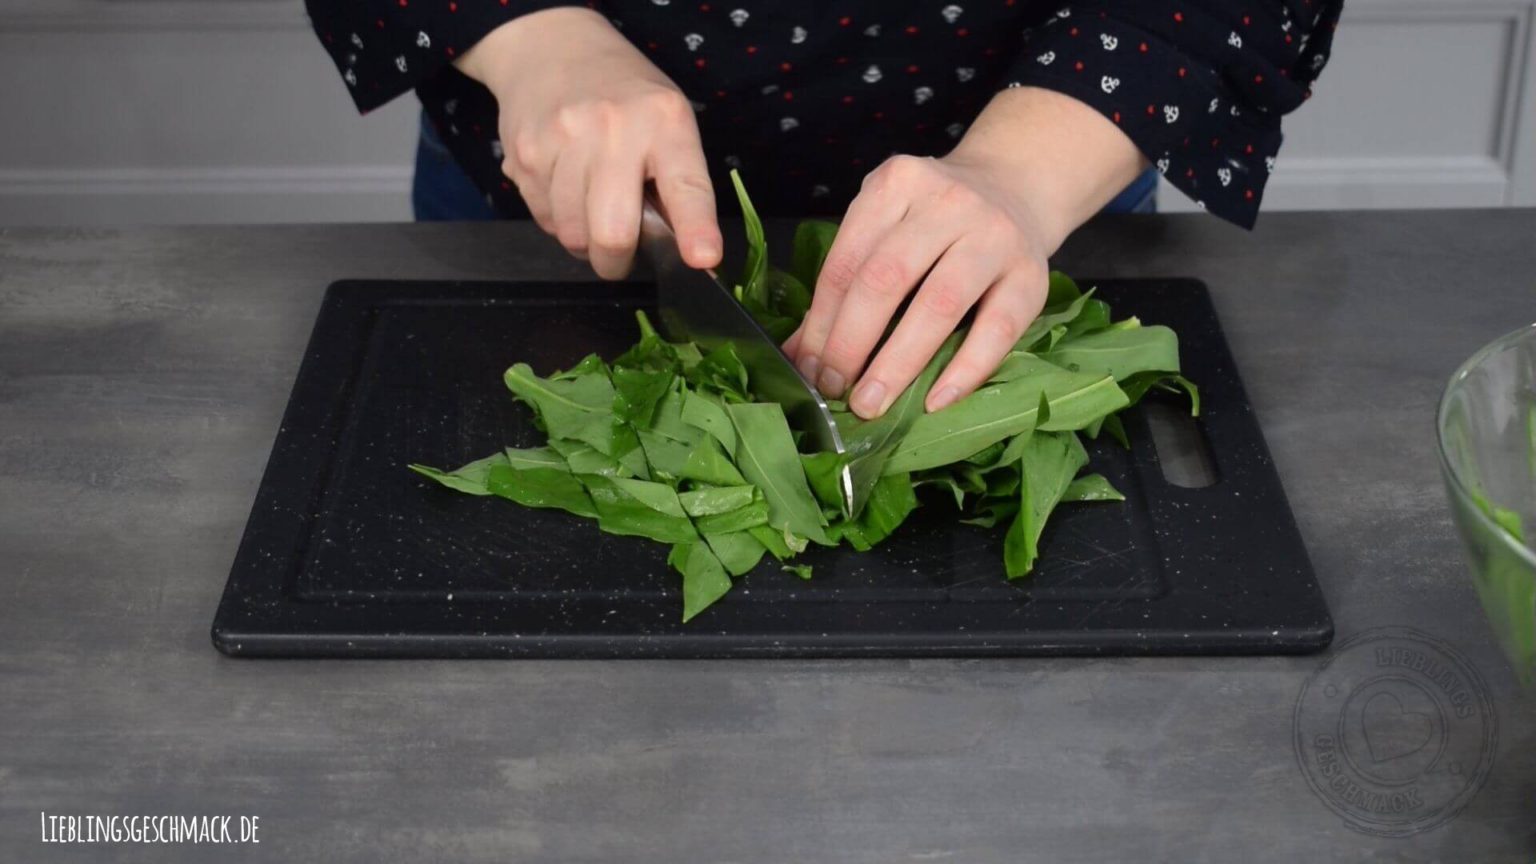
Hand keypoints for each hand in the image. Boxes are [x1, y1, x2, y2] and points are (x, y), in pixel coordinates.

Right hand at [456, 8, 721, 277]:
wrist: (553, 47)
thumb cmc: (624, 95)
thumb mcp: (667, 120)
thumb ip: (675, 181)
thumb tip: (681, 249)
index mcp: (664, 122)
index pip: (685, 185)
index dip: (695, 228)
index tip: (703, 257)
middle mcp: (614, 128)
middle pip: (613, 232)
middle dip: (616, 262)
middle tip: (619, 257)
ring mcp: (562, 139)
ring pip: (572, 235)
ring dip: (583, 239)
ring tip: (590, 208)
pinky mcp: (524, 153)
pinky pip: (543, 218)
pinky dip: (557, 219)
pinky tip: (564, 189)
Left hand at [784, 86, 1146, 418]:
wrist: (1015, 187)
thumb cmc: (935, 222)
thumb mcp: (885, 229)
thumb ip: (845, 284)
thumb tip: (798, 357)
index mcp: (896, 185)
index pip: (847, 262)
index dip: (822, 323)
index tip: (809, 371)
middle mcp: (947, 202)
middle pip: (886, 279)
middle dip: (851, 343)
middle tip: (834, 390)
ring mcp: (994, 235)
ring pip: (938, 304)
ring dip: (898, 362)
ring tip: (872, 403)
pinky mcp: (1032, 274)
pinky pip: (997, 330)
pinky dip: (964, 371)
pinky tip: (936, 401)